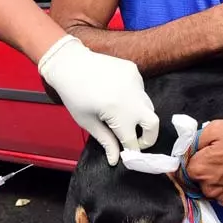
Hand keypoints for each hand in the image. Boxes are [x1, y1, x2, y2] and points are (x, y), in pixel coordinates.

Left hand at [38, 34, 159, 164]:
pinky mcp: (134, 71)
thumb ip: (106, 141)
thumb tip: (115, 160)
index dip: (131, 151)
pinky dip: (134, 98)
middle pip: (153, 124)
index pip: (132, 140)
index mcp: (118, 112)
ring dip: (140, 117)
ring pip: (148, 106)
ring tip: (121, 117)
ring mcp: (135, 81)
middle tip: (136, 141)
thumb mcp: (87, 121)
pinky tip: (117, 95)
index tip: (127, 155)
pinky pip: (141, 90)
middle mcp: (132, 97)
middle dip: (148, 137)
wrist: (69, 63)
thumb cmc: (73, 95)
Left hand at [184, 119, 222, 206]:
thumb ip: (195, 140)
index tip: (203, 151)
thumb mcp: (216, 128)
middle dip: (206, 169)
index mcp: (200, 170)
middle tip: (222, 154)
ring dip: (219, 179)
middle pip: (199, 180)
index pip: (185, 168)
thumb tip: (189, 149)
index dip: (194, 158)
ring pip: (214, 189)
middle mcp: (210, 189)